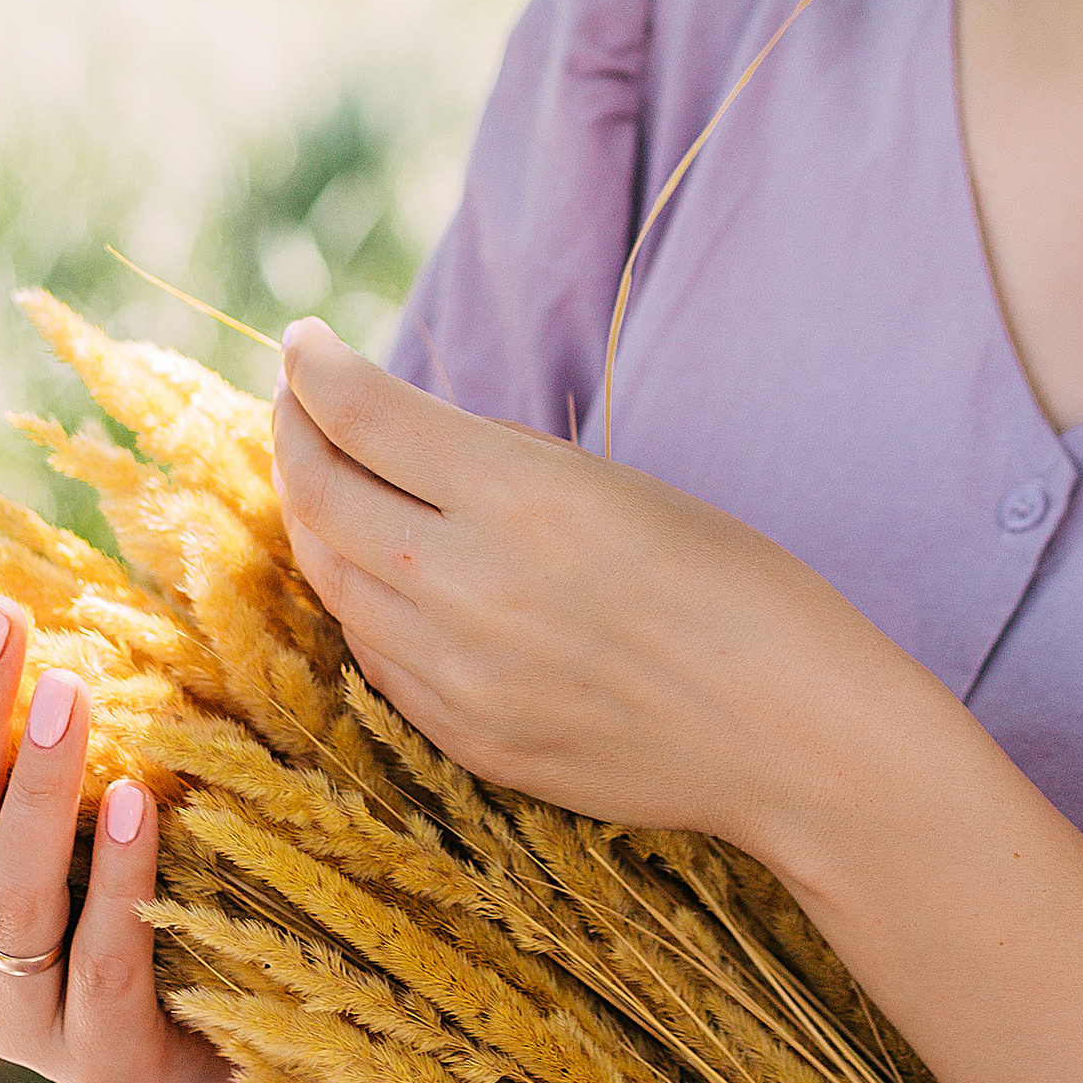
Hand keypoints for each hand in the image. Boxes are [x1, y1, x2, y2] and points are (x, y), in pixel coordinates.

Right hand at [0, 599, 269, 1082]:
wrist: (177, 1049)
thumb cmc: (52, 912)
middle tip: (0, 618)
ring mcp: (17, 1026)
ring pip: (13, 898)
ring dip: (37, 789)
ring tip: (71, 690)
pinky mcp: (105, 1061)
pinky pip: (104, 961)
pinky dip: (117, 879)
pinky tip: (136, 799)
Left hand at [273, 319, 908, 858]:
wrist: (790, 732)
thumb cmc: (732, 582)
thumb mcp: (617, 482)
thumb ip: (500, 458)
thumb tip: (408, 431)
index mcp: (520, 497)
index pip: (363, 414)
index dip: (315, 368)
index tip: (305, 342)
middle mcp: (469, 586)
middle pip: (318, 497)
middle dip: (293, 436)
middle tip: (294, 403)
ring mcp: (458, 676)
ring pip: (333, 582)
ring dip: (316, 520)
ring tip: (324, 478)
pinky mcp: (466, 740)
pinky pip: (376, 657)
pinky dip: (360, 600)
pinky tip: (378, 571)